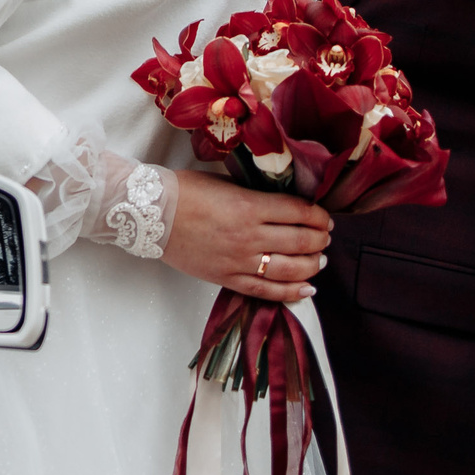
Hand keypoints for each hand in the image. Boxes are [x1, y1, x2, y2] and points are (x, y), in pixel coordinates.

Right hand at [160, 169, 330, 301]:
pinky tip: (307, 288)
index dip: (319, 215)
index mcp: (249, 206)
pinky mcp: (227, 279)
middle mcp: (249, 236)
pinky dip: (292, 292)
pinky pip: (267, 290)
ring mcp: (239, 261)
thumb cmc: (184, 191)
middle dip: (320, 239)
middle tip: (325, 236)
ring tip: (320, 260)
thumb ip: (256, 195)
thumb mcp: (225, 182)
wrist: (149, 214)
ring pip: (290, 269)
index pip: (299, 212)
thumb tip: (284, 204)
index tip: (325, 217)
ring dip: (312, 265)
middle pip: (301, 241)